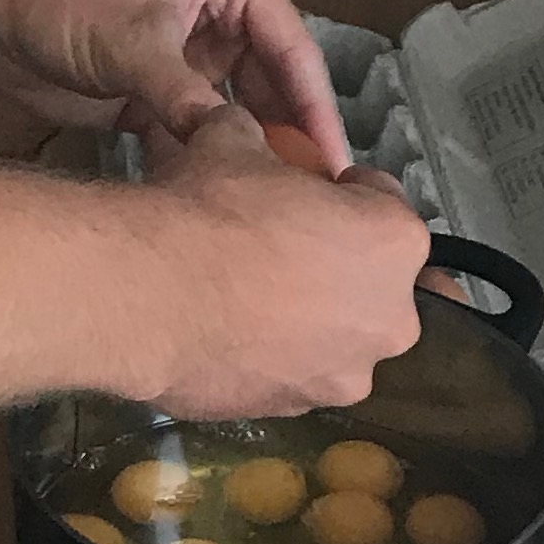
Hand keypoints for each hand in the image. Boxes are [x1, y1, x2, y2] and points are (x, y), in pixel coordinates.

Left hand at [0, 0, 354, 169]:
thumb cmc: (67, 6)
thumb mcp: (136, 50)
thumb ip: (190, 104)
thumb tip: (241, 161)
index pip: (294, 52)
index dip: (317, 113)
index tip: (336, 168)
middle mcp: (228, 11)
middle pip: (277, 84)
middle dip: (294, 138)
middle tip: (318, 203)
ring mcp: (198, 49)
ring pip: (246, 110)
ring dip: (258, 152)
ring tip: (286, 210)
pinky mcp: (170, 83)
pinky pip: (208, 125)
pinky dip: (217, 155)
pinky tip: (233, 200)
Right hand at [140, 108, 429, 415]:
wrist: (149, 296)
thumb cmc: (211, 210)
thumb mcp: (232, 141)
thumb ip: (254, 138)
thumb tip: (238, 130)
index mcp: (394, 243)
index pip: (383, 202)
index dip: (345, 190)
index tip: (314, 190)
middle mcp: (387, 319)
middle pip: (374, 283)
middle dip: (340, 264)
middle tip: (284, 244)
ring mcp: (341, 376)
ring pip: (336, 338)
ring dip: (308, 318)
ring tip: (250, 295)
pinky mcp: (292, 412)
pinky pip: (291, 374)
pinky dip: (270, 357)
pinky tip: (225, 333)